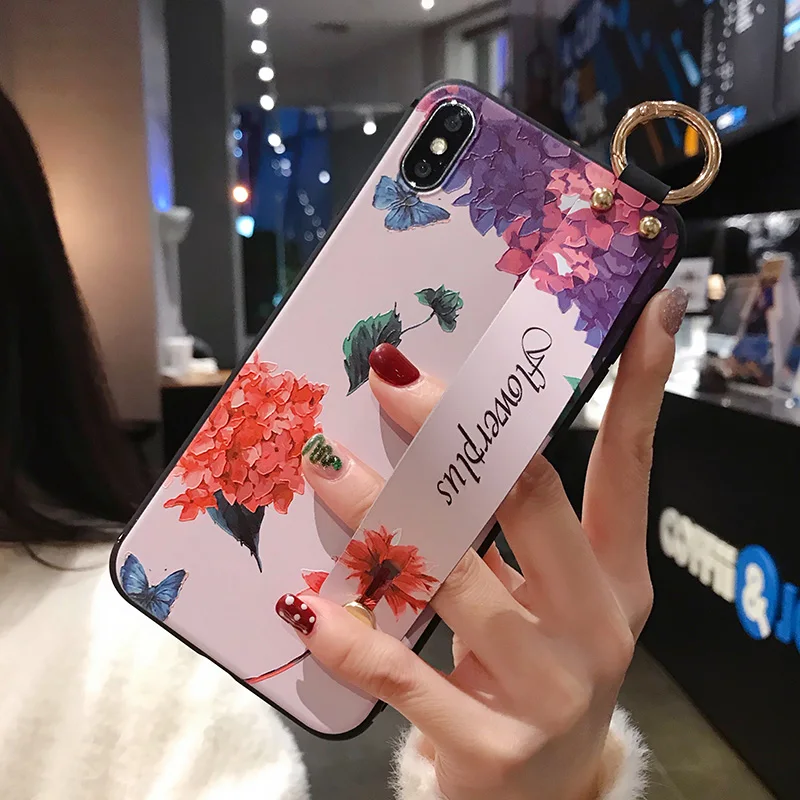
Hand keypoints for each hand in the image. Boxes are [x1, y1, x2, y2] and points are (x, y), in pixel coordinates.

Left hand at [277, 289, 685, 799]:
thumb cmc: (526, 675)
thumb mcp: (538, 600)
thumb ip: (507, 531)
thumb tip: (440, 439)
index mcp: (615, 578)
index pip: (630, 466)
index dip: (641, 388)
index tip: (643, 315)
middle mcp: (598, 626)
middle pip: (534, 498)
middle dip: (456, 429)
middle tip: (390, 375)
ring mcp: (553, 691)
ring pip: (456, 576)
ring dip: (380, 513)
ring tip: (324, 467)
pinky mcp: (495, 747)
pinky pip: (405, 676)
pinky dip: (350, 634)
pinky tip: (305, 600)